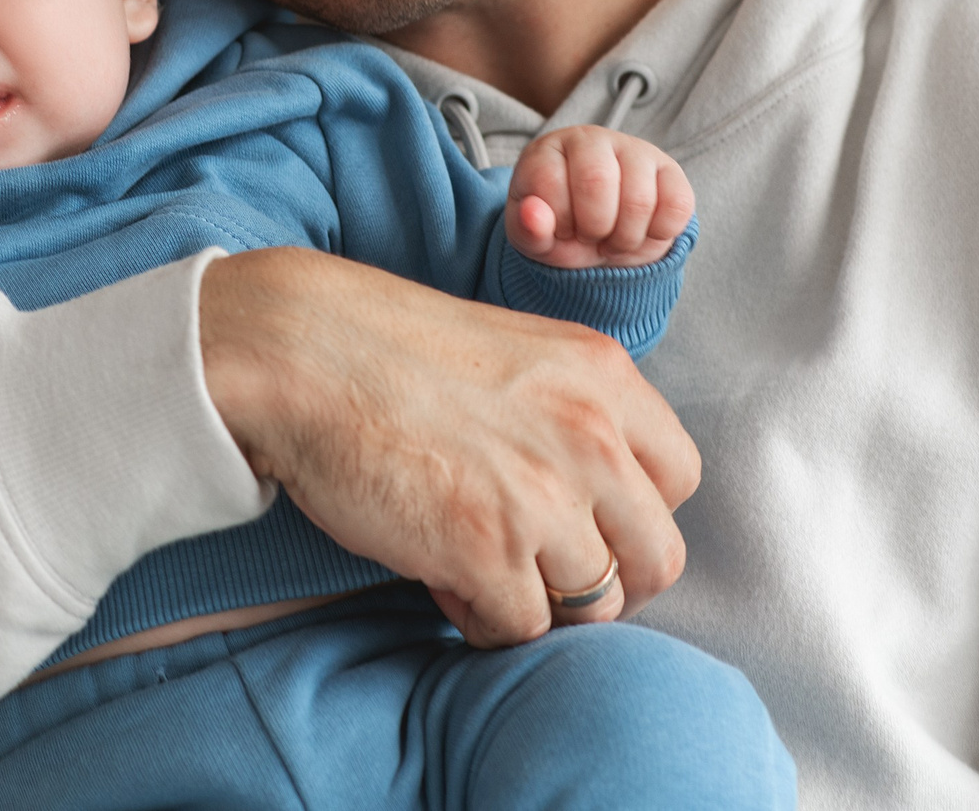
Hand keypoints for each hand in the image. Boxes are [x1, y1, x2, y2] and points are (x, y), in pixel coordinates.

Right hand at [199, 248, 698, 647]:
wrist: (299, 350)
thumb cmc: (385, 350)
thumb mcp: (515, 353)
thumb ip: (572, 413)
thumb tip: (595, 498)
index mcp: (603, 377)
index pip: (680, 479)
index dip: (634, 514)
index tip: (588, 523)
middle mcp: (592, 437)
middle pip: (657, 559)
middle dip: (606, 580)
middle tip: (544, 572)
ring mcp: (543, 499)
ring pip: (594, 605)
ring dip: (538, 601)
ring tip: (478, 569)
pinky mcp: (486, 552)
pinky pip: (521, 628)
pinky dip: (484, 619)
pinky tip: (442, 578)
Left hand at [505, 126, 695, 268]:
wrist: (601, 240)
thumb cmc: (562, 231)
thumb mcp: (535, 239)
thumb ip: (528, 230)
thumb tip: (533, 215)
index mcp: (549, 150)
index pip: (548, 181)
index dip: (557, 221)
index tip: (561, 229)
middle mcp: (592, 139)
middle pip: (596, 183)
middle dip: (593, 229)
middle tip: (591, 237)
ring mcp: (635, 150)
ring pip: (639, 200)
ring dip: (626, 238)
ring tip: (615, 239)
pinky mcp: (670, 171)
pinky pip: (677, 207)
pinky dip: (659, 234)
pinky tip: (643, 233)